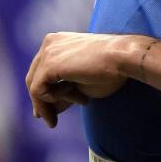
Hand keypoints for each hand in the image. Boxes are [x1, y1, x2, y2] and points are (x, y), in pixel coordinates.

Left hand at [25, 32, 148, 127]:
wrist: (124, 58)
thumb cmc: (112, 69)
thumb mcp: (82, 83)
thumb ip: (61, 93)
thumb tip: (42, 112)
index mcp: (59, 42)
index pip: (44, 70)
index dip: (47, 92)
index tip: (56, 109)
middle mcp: (50, 43)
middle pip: (35, 78)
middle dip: (43, 101)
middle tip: (51, 119)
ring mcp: (47, 52)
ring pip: (35, 86)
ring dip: (53, 102)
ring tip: (81, 103)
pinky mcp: (49, 65)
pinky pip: (38, 91)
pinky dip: (50, 102)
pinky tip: (76, 100)